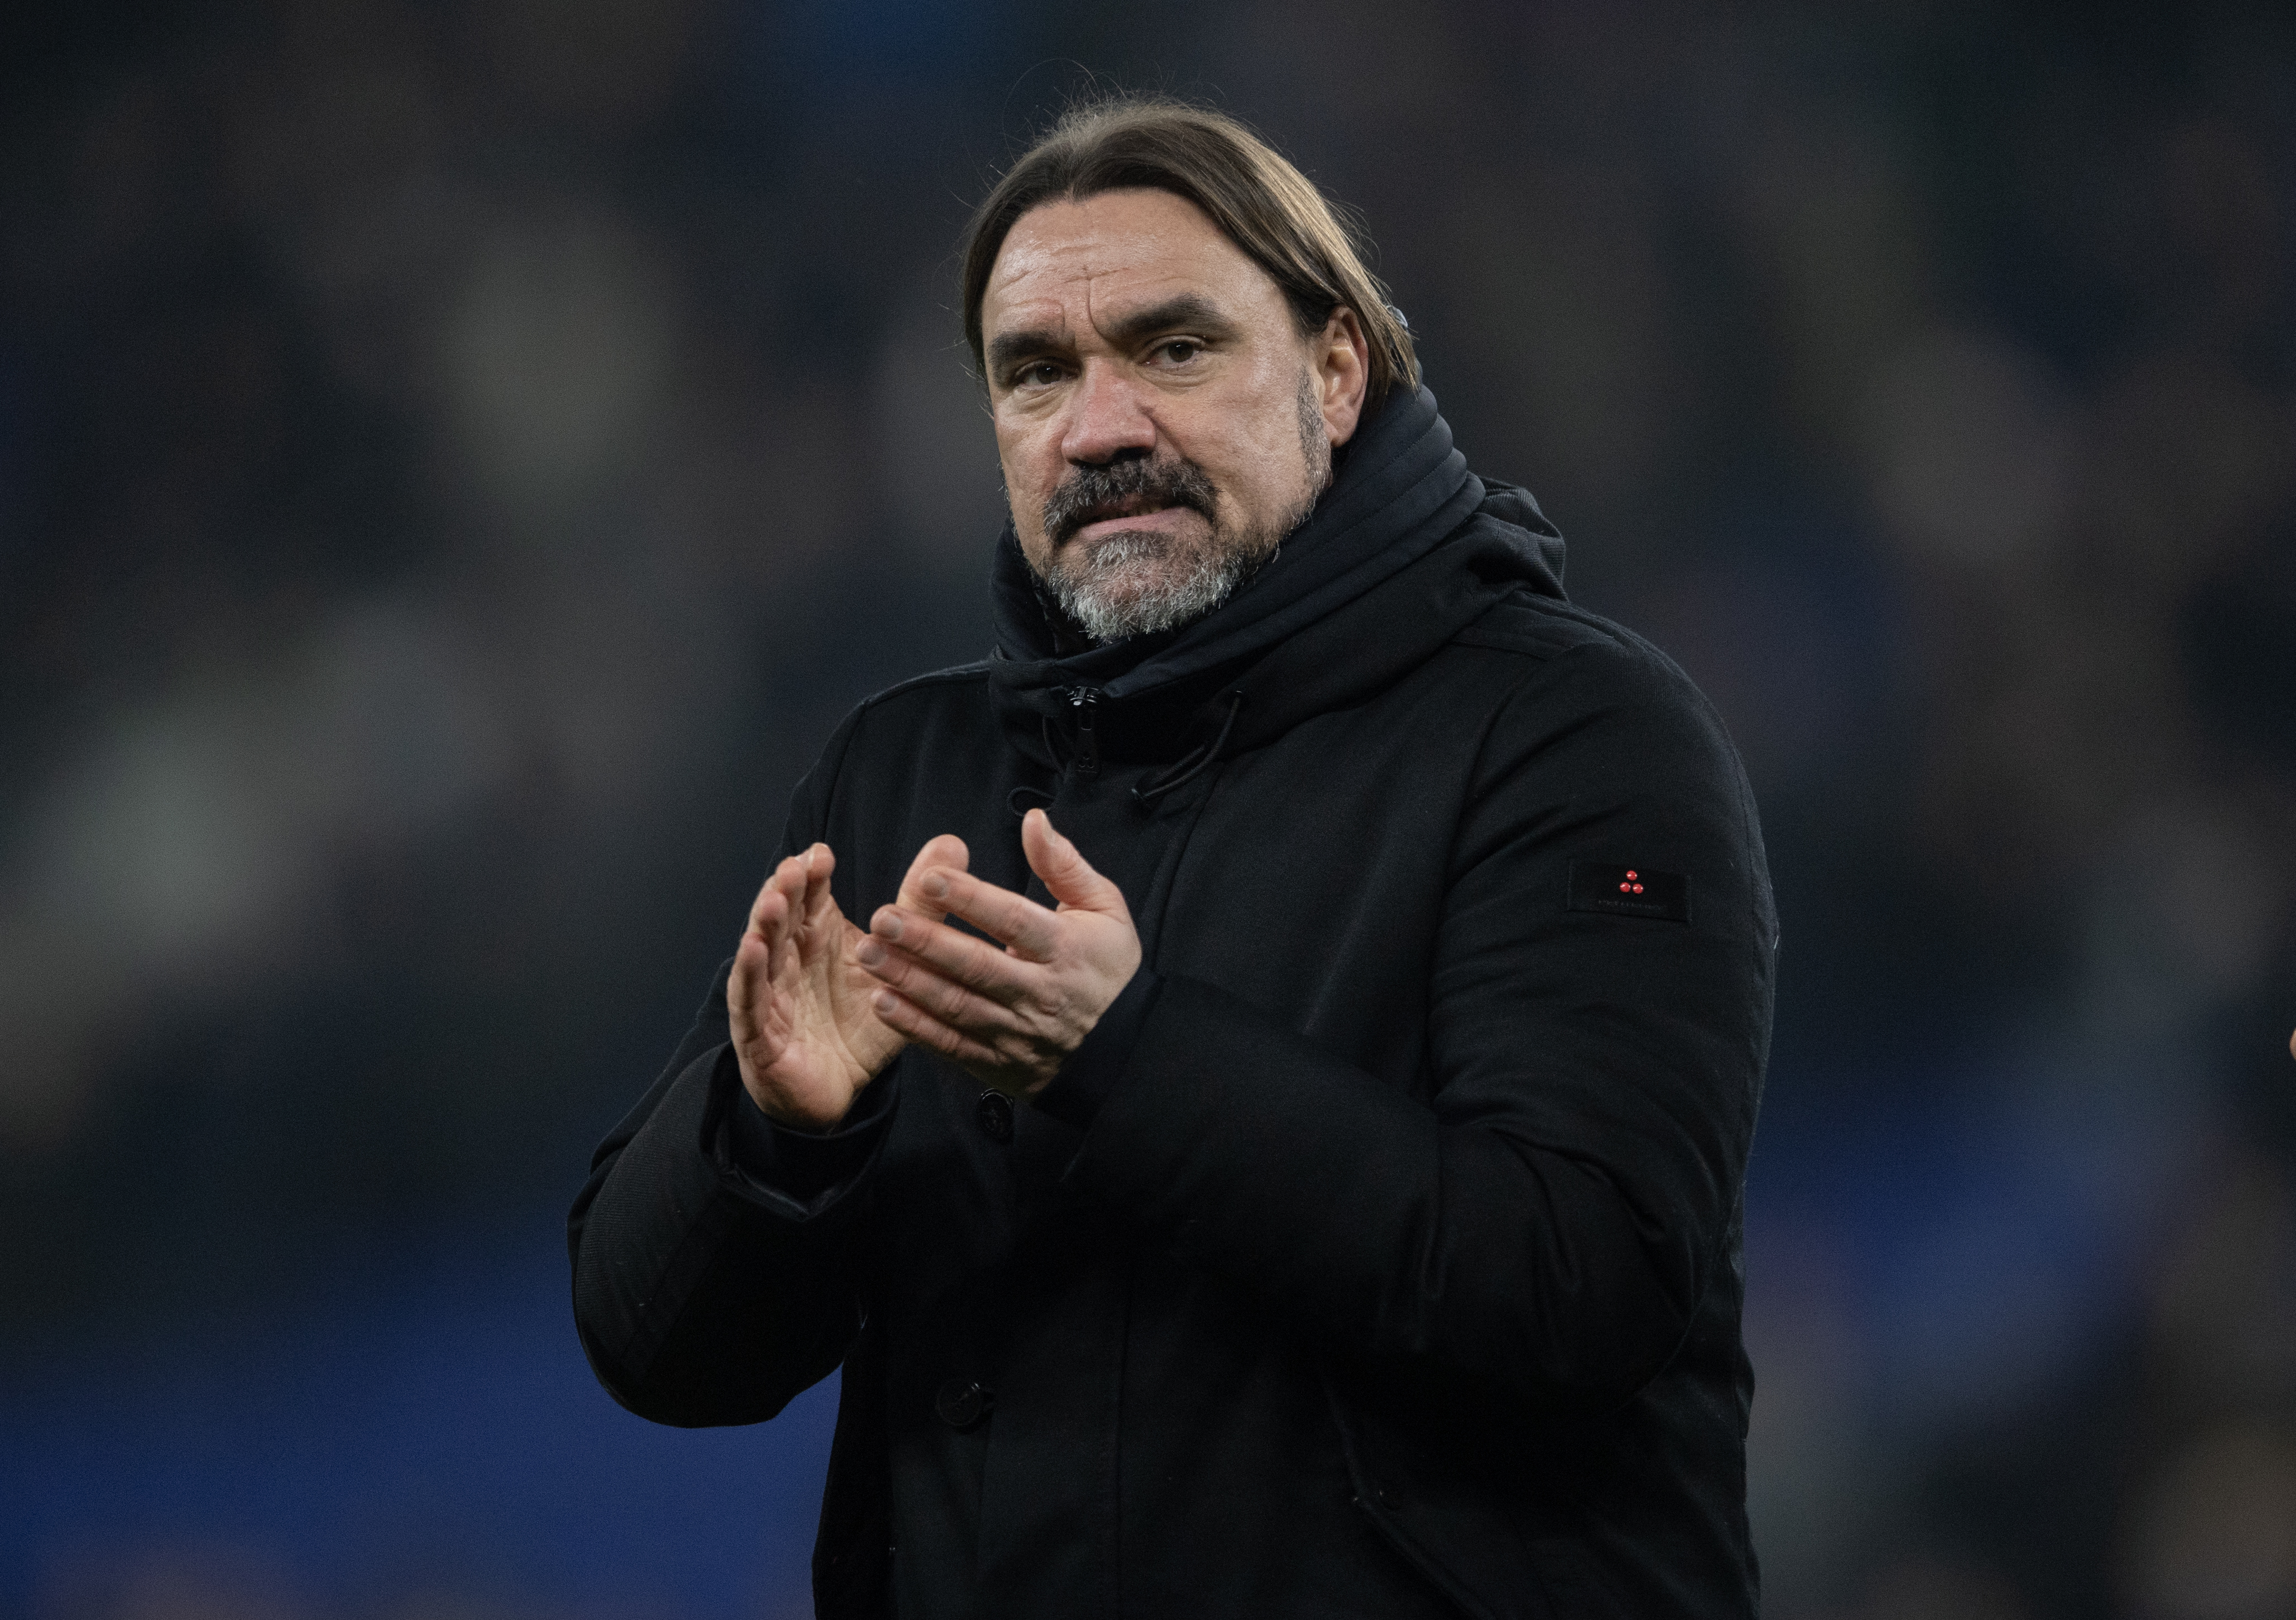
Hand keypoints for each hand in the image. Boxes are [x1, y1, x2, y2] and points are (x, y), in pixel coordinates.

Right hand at [729, 838, 961, 1129]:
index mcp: (818, 938)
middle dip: (785, 889)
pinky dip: (750, 975)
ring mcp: (770, 992)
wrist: (838, 1089)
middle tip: (796, 867)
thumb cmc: (860, 1022)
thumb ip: (922, 909)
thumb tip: (953, 844)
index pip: (811, 898)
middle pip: (782, 916)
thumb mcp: (899, 966)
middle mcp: (790, 958)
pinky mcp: (760, 1032)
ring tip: (774, 899)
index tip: (822, 854)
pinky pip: (750, 1000)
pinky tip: (754, 950)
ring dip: (764, 924)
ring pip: (762, 951)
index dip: (812, 875)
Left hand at [858, 809, 1140, 1097]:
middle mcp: (1039, 993)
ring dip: (908, 980)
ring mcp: (1017, 1033)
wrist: (1123, 1051)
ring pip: (956, 1006)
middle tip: (881, 918)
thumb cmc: (1109, 969)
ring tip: (869, 954)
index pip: (1013, 921)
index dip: (971, 899)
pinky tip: (882, 1003)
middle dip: (925, 940)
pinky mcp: (998, 1063)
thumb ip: (1064, 864)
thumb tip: (1034, 821)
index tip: (930, 879)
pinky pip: (951, 1046)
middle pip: (976, 965)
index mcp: (1065, 950)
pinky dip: (915, 1027)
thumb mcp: (1104, 909)